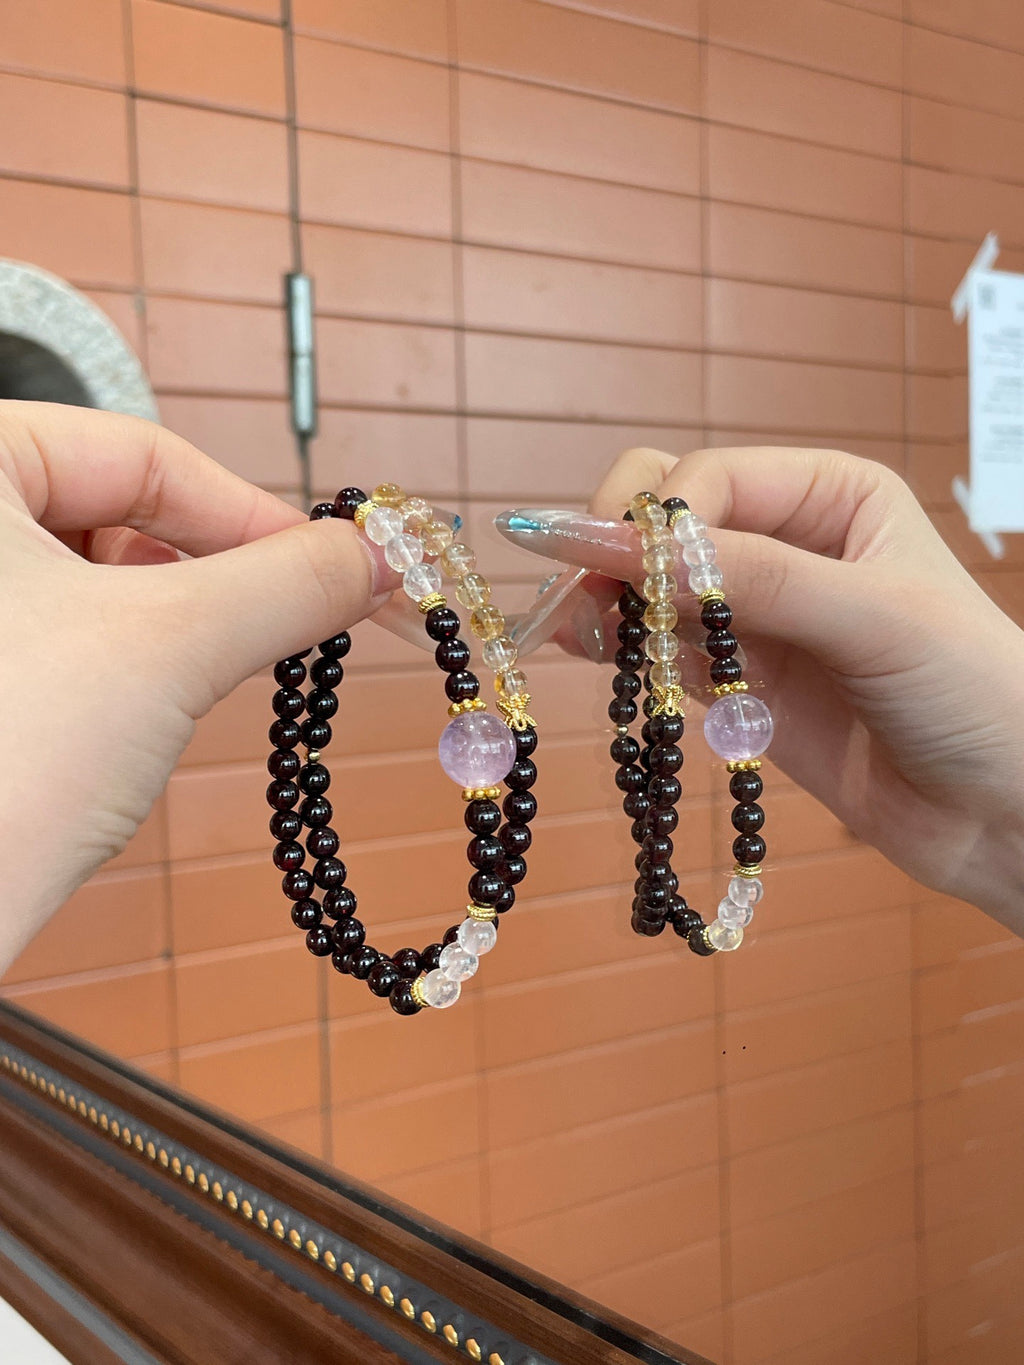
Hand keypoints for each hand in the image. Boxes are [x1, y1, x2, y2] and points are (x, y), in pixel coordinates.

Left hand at [0, 401, 395, 971]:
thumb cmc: (1, 762)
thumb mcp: (171, 645)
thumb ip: (289, 581)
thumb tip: (375, 556)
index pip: (140, 453)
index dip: (253, 514)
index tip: (333, 569)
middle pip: (110, 507)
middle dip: (204, 573)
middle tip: (277, 627)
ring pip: (83, 573)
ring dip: (160, 622)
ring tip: (185, 681)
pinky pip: (48, 627)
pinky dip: (112, 659)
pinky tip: (127, 713)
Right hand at [497, 445, 1023, 934]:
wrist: (1004, 814)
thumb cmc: (975, 693)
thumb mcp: (875, 618)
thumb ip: (753, 580)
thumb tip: (624, 549)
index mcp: (832, 495)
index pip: (709, 479)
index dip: (653, 521)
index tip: (605, 568)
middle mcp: (788, 542)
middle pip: (666, 518)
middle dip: (616, 547)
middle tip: (579, 598)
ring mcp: (758, 614)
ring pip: (651, 583)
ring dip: (607, 599)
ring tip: (576, 632)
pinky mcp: (738, 681)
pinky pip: (660, 648)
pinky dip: (620, 648)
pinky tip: (589, 651)